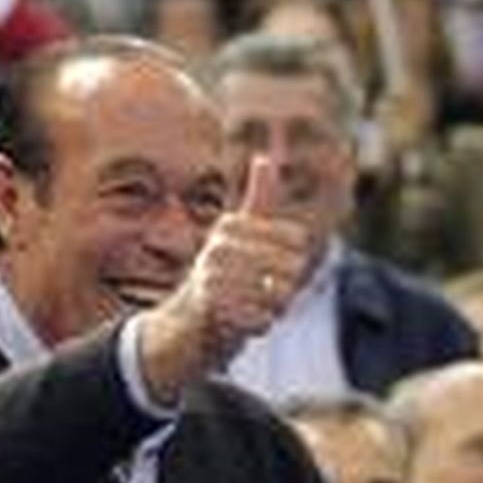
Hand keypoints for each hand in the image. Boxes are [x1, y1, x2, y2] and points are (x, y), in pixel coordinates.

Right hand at [134, 154, 311, 401]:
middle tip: (263, 294)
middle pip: (292, 268)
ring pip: (278, 295)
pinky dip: (260, 326)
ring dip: (273, 308)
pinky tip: (245, 323)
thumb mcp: (240, 233)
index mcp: (231, 226)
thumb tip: (264, 157)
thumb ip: (258, 198)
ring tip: (252, 308)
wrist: (185, 324)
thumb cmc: (222, 275)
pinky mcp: (212, 309)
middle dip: (286, 288)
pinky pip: (262, 318)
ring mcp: (213, 277)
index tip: (271, 267)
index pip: (297, 241)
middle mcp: (220, 246)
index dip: (295, 261)